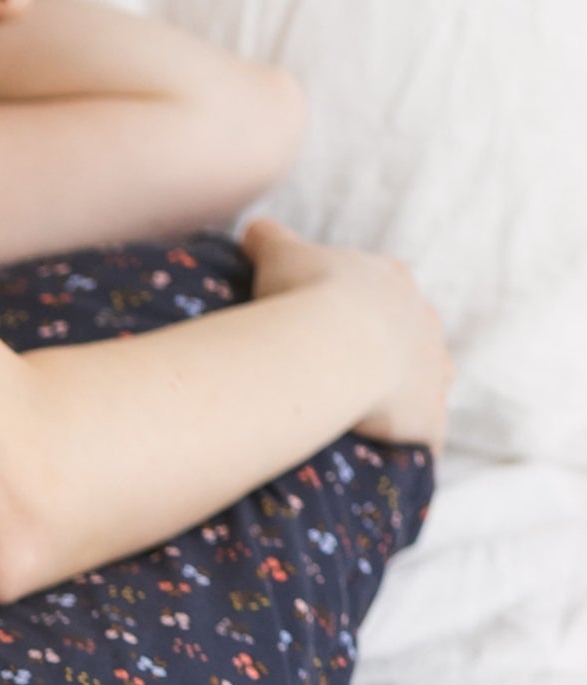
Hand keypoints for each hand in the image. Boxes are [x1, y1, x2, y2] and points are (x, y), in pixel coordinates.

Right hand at [243, 217, 452, 449]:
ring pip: (430, 379)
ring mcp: (431, 369)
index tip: (333, 321)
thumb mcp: (280, 255)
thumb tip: (254, 229)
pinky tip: (391, 456)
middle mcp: (421, 321)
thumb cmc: (305, 296)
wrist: (331, 347)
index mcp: (390, 281)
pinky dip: (412, 443)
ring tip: (373, 413)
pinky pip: (426, 434)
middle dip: (389, 349)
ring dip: (408, 393)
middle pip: (414, 334)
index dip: (360, 307)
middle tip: (349, 371)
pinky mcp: (426, 417)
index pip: (383, 291)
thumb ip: (270, 240)